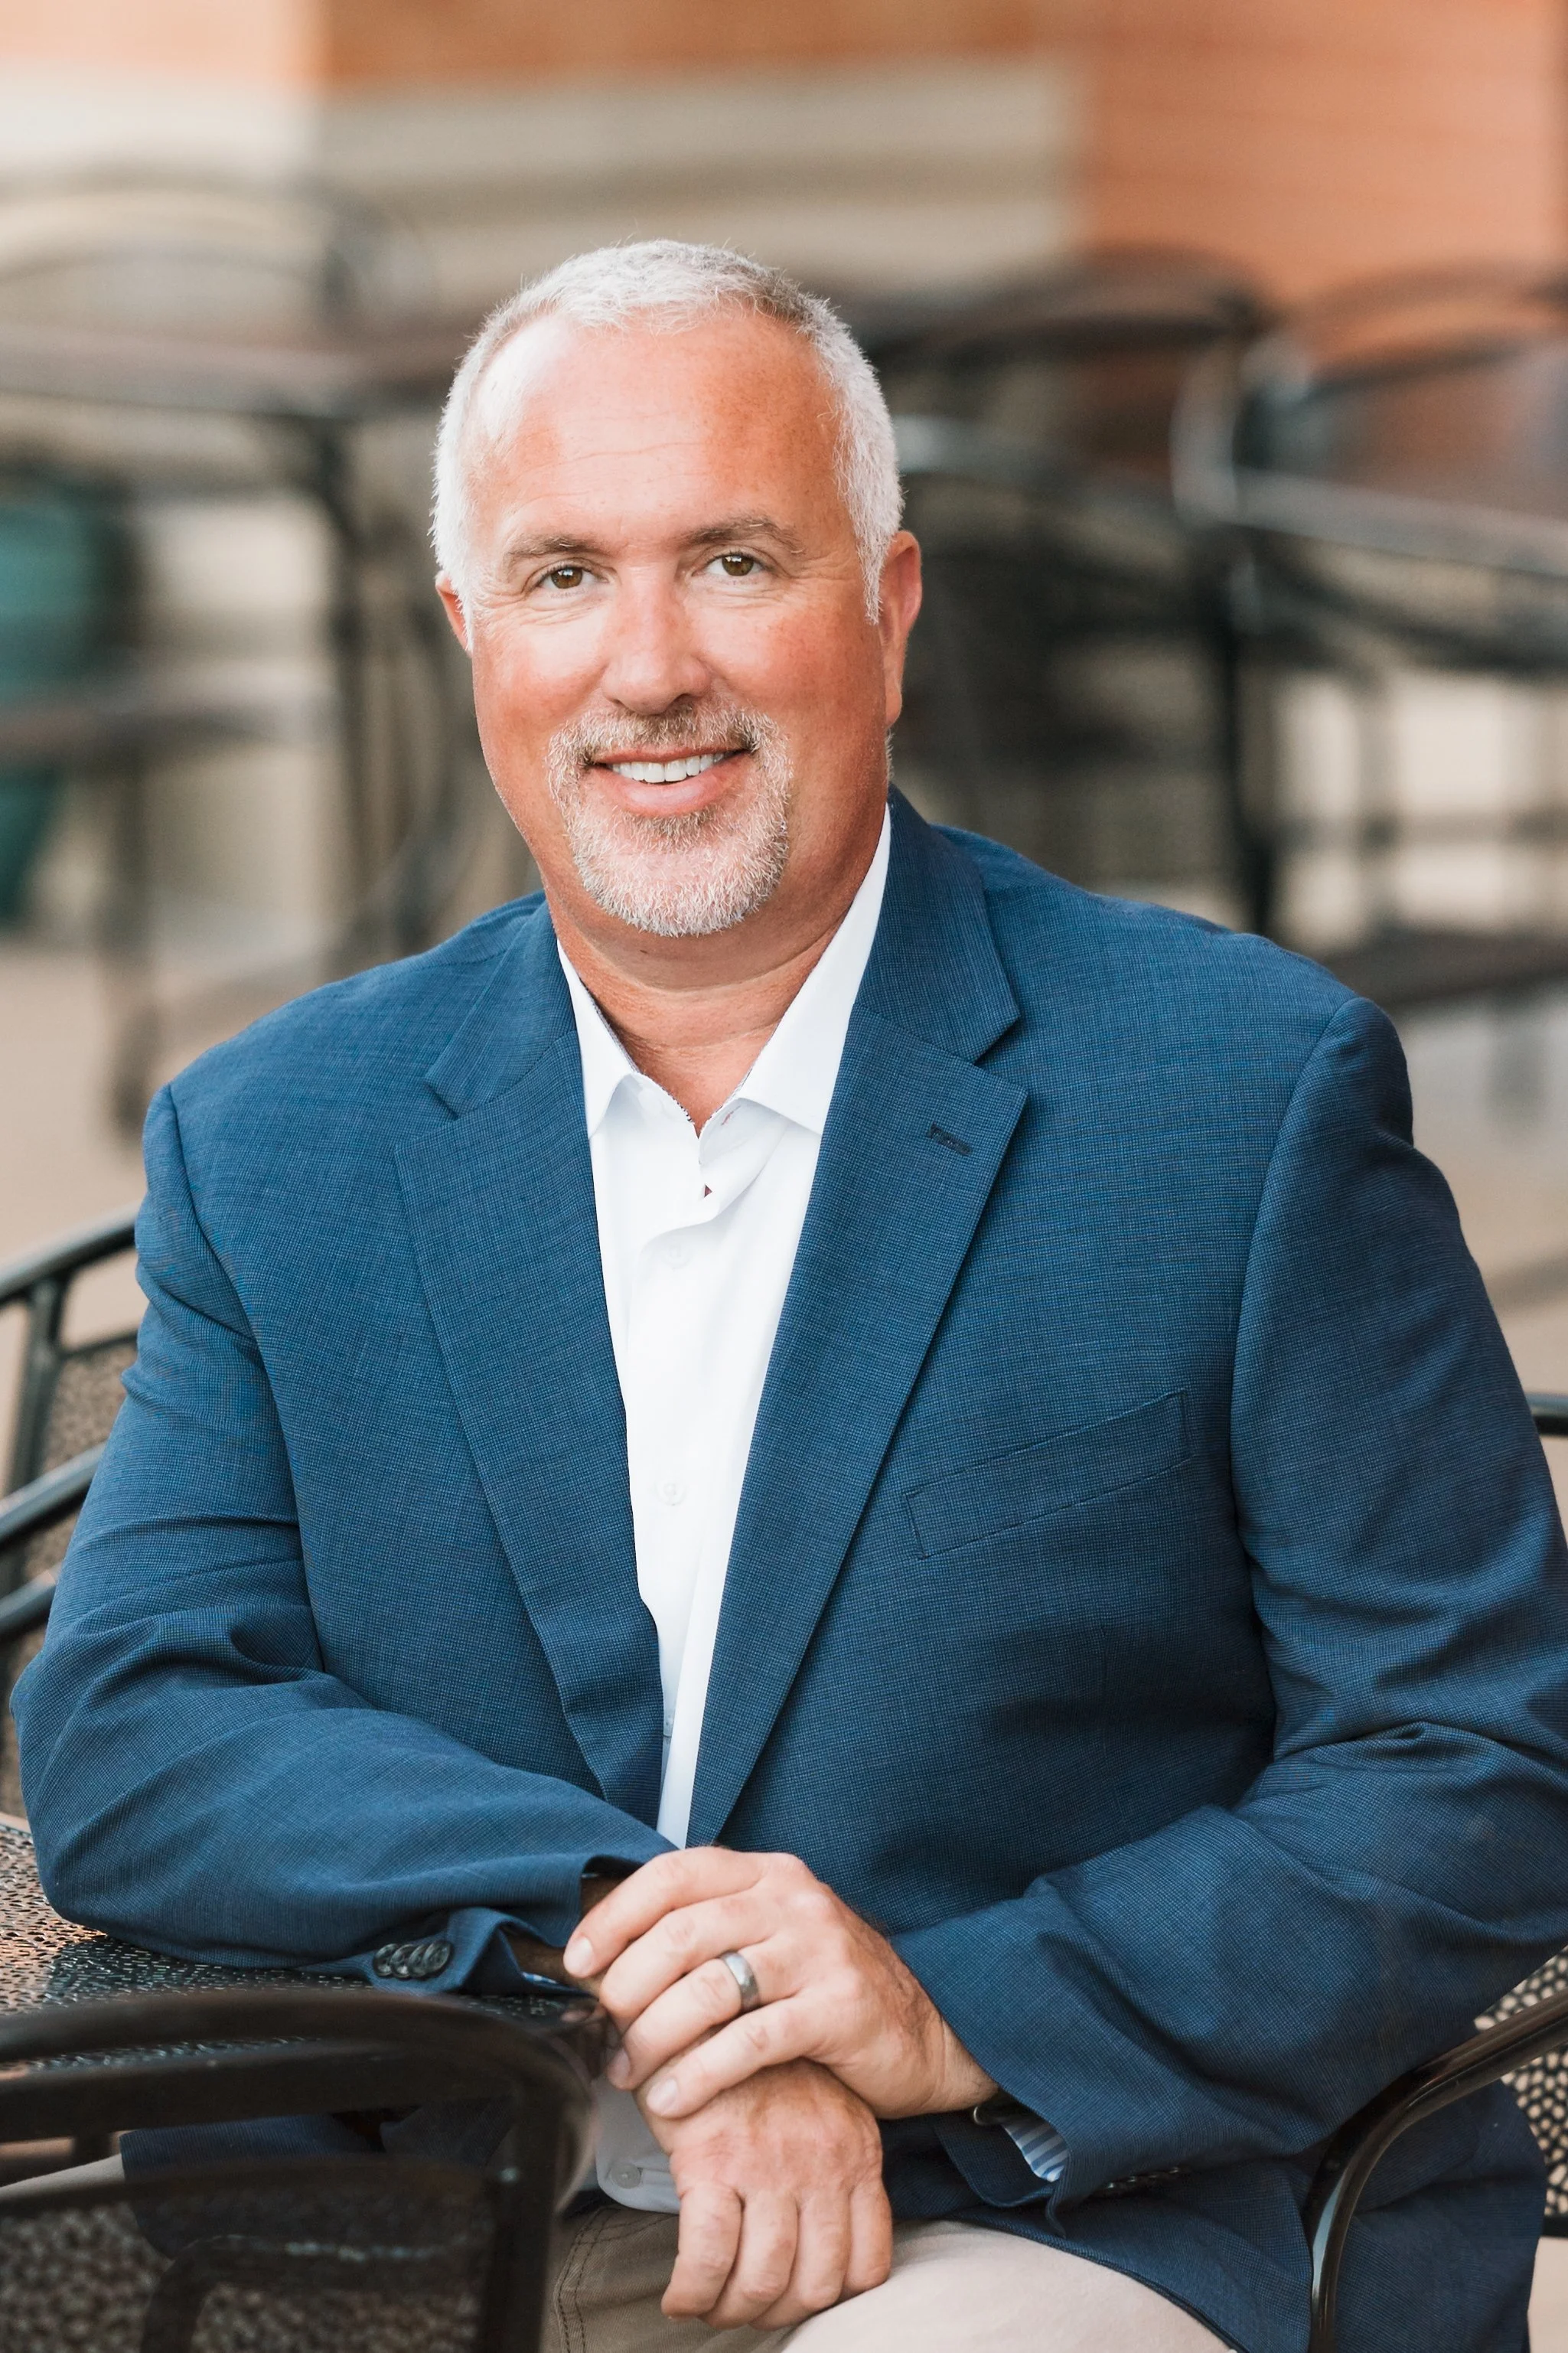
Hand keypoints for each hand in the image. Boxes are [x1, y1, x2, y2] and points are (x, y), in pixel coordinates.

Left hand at [562, 1847, 994, 2120]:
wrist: (926, 2030)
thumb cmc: (828, 1990)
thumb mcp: (770, 1940)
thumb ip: (708, 1934)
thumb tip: (608, 1958)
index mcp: (768, 1874)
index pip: (674, 1873)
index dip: (616, 1915)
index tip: (579, 1960)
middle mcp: (793, 1900)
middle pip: (682, 1932)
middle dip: (626, 1987)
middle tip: (602, 2031)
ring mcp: (819, 1950)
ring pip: (708, 1988)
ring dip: (653, 2037)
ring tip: (628, 2072)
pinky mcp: (837, 2008)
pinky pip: (749, 2042)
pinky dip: (699, 2074)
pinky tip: (672, 2098)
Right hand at [647, 2058, 891, 2328]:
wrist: (712, 1998)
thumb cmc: (758, 2057)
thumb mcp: (821, 2103)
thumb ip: (830, 2158)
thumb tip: (820, 2228)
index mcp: (856, 2151)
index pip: (867, 2263)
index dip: (830, 2297)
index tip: (795, 2296)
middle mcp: (823, 2164)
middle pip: (813, 2285)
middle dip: (775, 2313)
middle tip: (744, 2307)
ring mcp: (770, 2165)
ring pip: (761, 2281)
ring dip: (730, 2309)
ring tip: (708, 2302)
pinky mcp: (714, 2161)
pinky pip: (706, 2258)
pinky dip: (692, 2290)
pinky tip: (680, 2294)